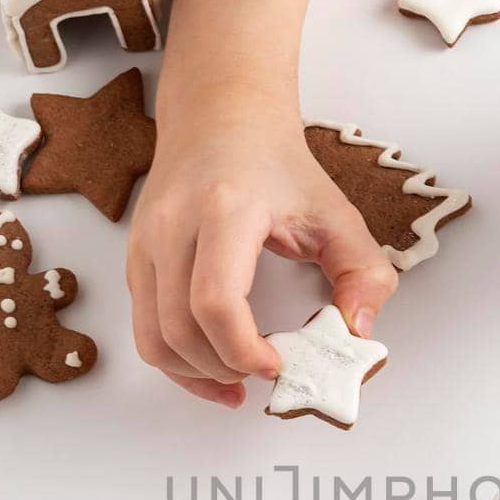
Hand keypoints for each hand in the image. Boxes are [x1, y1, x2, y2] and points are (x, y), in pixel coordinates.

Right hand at [127, 115, 397, 406]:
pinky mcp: (136, 261)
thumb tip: (357, 332)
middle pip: (179, 329)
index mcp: (226, 209)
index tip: (277, 365)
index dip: (243, 350)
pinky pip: (144, 330)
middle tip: (265, 374)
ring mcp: (146, 244)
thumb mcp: (336, 213)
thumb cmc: (276, 165)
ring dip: (196, 374)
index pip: (216, 301)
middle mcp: (173, 225)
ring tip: (237, 381)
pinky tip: (213, 369)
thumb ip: (363, 272)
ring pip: (153, 339)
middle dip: (225, 368)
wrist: (221, 119)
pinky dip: (177, 361)